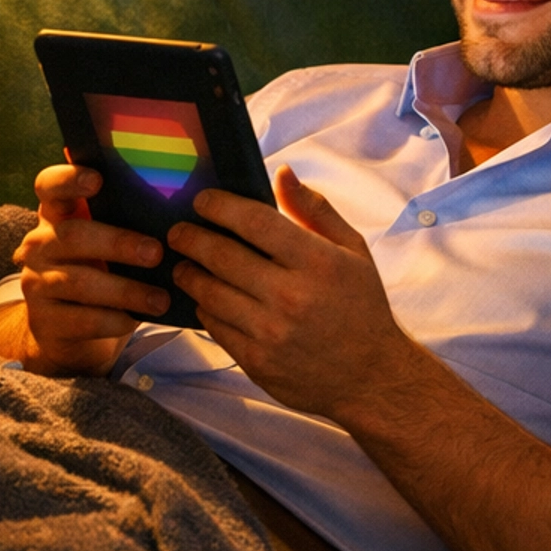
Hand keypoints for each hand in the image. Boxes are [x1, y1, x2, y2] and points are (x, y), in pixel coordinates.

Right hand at [8, 162, 171, 375]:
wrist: (68, 334)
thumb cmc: (100, 273)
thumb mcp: (105, 243)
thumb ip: (124, 219)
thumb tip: (176, 203)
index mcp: (56, 215)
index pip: (49, 185)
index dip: (69, 179)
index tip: (97, 179)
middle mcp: (39, 244)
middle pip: (72, 235)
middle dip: (117, 243)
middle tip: (155, 253)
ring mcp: (36, 283)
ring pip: (78, 282)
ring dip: (124, 290)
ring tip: (160, 299)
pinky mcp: (44, 321)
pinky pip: (81, 319)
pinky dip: (112, 320)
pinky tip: (135, 320)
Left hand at [166, 165, 419, 422]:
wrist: (372, 376)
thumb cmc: (362, 306)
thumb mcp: (353, 250)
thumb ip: (315, 210)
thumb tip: (281, 173)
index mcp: (317, 262)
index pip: (254, 222)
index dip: (219, 206)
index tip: (202, 200)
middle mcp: (291, 296)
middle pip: (221, 256)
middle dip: (190, 238)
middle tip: (178, 231)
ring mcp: (271, 333)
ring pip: (210, 293)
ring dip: (189, 273)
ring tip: (183, 263)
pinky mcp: (257, 362)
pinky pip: (215, 326)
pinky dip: (204, 308)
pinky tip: (205, 297)